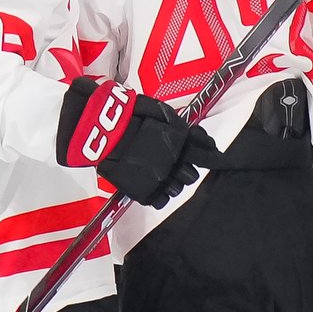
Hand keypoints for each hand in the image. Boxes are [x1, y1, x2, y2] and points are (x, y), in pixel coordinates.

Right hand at [56, 77, 222, 207]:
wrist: (101, 128)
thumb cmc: (129, 116)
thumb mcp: (159, 112)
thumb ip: (180, 126)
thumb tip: (204, 139)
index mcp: (179, 141)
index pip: (205, 154)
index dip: (209, 156)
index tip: (211, 157)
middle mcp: (173, 162)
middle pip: (191, 175)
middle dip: (186, 170)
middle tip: (176, 165)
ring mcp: (159, 178)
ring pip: (176, 188)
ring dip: (172, 182)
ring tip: (161, 175)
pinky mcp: (144, 190)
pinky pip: (159, 199)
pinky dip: (159, 195)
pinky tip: (154, 187)